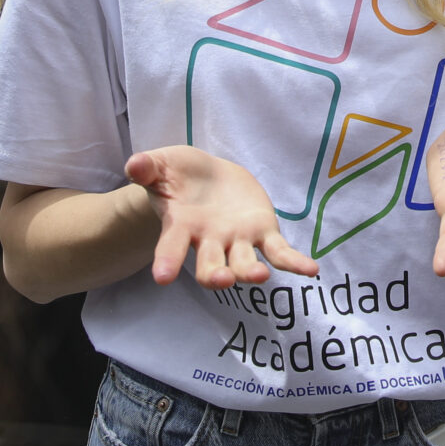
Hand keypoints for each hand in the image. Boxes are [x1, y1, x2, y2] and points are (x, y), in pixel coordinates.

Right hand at [124, 145, 318, 289]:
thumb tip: (133, 165)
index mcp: (181, 226)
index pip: (171, 247)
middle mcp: (209, 241)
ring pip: (244, 263)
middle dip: (215, 275)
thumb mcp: (161, 165)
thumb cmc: (178, 174)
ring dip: (250, 272)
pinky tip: (310, 270)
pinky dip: (294, 262)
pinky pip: (279, 251)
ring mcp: (238, 240)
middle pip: (211, 265)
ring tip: (261, 276)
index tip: (162, 278)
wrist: (207, 175)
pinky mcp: (262, 232)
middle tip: (221, 280)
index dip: (166, 261)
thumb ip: (148, 168)